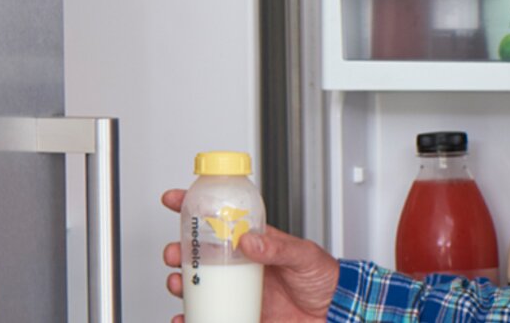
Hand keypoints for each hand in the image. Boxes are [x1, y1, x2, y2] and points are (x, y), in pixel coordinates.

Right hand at [162, 189, 338, 322]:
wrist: (335, 312)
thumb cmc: (324, 278)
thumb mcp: (304, 255)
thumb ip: (279, 247)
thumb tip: (250, 240)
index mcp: (255, 243)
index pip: (222, 219)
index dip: (195, 206)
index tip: (174, 198)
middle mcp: (243, 266)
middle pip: (201, 254)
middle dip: (179, 251)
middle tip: (174, 253)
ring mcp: (240, 291)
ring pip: (199, 285)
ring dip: (181, 283)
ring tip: (178, 284)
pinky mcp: (241, 314)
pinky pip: (210, 316)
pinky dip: (192, 318)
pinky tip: (185, 318)